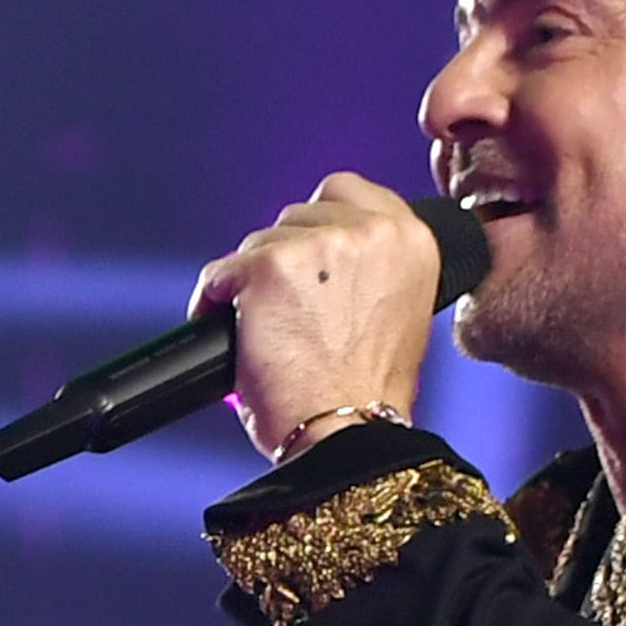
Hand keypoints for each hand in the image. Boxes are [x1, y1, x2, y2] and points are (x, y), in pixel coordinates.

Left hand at [185, 171, 439, 459]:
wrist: (348, 433)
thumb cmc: (367, 393)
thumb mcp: (396, 310)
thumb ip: (370, 268)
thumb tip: (323, 258)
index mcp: (412, 239)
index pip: (346, 192)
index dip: (319, 224)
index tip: (309, 257)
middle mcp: (371, 231)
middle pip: (297, 214)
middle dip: (285, 254)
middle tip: (288, 308)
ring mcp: (317, 245)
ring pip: (257, 241)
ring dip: (252, 280)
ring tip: (266, 328)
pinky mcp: (267, 268)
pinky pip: (218, 274)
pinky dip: (213, 301)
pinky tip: (231, 333)